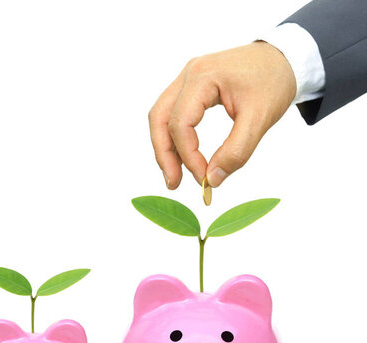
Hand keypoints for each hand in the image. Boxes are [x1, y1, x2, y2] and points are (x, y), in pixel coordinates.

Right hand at [148, 42, 295, 188]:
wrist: (285, 57)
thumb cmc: (274, 81)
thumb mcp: (260, 119)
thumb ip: (236, 151)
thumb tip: (212, 179)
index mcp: (203, 77)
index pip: (180, 124)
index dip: (188, 156)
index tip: (204, 178)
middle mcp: (189, 74)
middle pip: (159, 119)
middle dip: (164, 154)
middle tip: (174, 183)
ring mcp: (187, 78)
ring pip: (161, 116)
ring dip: (165, 147)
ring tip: (174, 174)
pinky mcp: (191, 86)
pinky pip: (172, 113)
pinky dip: (174, 137)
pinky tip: (182, 156)